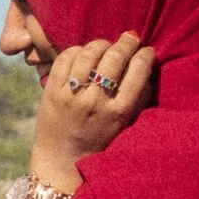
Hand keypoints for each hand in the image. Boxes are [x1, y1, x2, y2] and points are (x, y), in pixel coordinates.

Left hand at [28, 32, 156, 195]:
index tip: (147, 51)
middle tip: (130, 38)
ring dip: (101, 44)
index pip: (138, 71)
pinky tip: (83, 54)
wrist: (62, 160)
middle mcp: (95, 102)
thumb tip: (147, 66)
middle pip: (114, 57)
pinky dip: (76, 50)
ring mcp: (71, 96)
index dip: (146, 54)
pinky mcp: (51, 91)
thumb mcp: (125, 124)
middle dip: (126, 42)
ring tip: (106, 46)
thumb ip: (139, 97)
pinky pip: (64, 58)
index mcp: (118, 112)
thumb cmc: (99, 140)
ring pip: (88, 54)